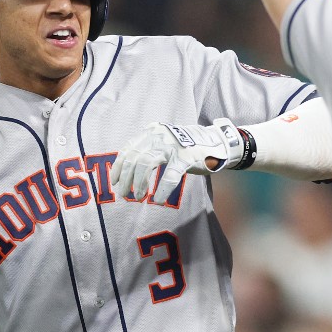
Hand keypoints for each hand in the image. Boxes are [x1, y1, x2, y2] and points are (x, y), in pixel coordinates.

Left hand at [111, 119, 243, 204]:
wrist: (217, 142)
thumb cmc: (187, 146)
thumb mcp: (165, 142)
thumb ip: (148, 149)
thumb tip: (127, 170)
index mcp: (152, 132)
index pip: (129, 149)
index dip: (119, 167)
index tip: (114, 182)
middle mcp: (160, 136)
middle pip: (135, 158)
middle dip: (127, 179)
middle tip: (124, 194)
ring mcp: (173, 145)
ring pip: (146, 164)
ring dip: (139, 184)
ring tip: (139, 197)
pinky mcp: (186, 157)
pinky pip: (169, 176)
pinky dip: (162, 189)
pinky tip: (159, 200)